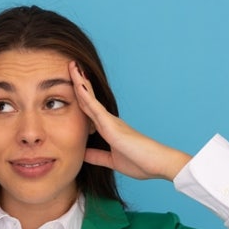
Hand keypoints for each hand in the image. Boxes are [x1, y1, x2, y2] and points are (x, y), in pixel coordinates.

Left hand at [69, 61, 191, 180]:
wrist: (156, 163)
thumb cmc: (139, 162)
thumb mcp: (112, 160)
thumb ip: (97, 156)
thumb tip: (82, 154)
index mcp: (108, 128)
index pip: (90, 109)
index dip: (81, 96)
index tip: (72, 84)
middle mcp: (109, 120)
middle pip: (89, 98)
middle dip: (79, 83)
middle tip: (71, 66)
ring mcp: (109, 120)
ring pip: (89, 98)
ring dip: (79, 82)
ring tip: (72, 66)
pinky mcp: (110, 124)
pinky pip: (94, 106)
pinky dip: (85, 95)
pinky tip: (78, 84)